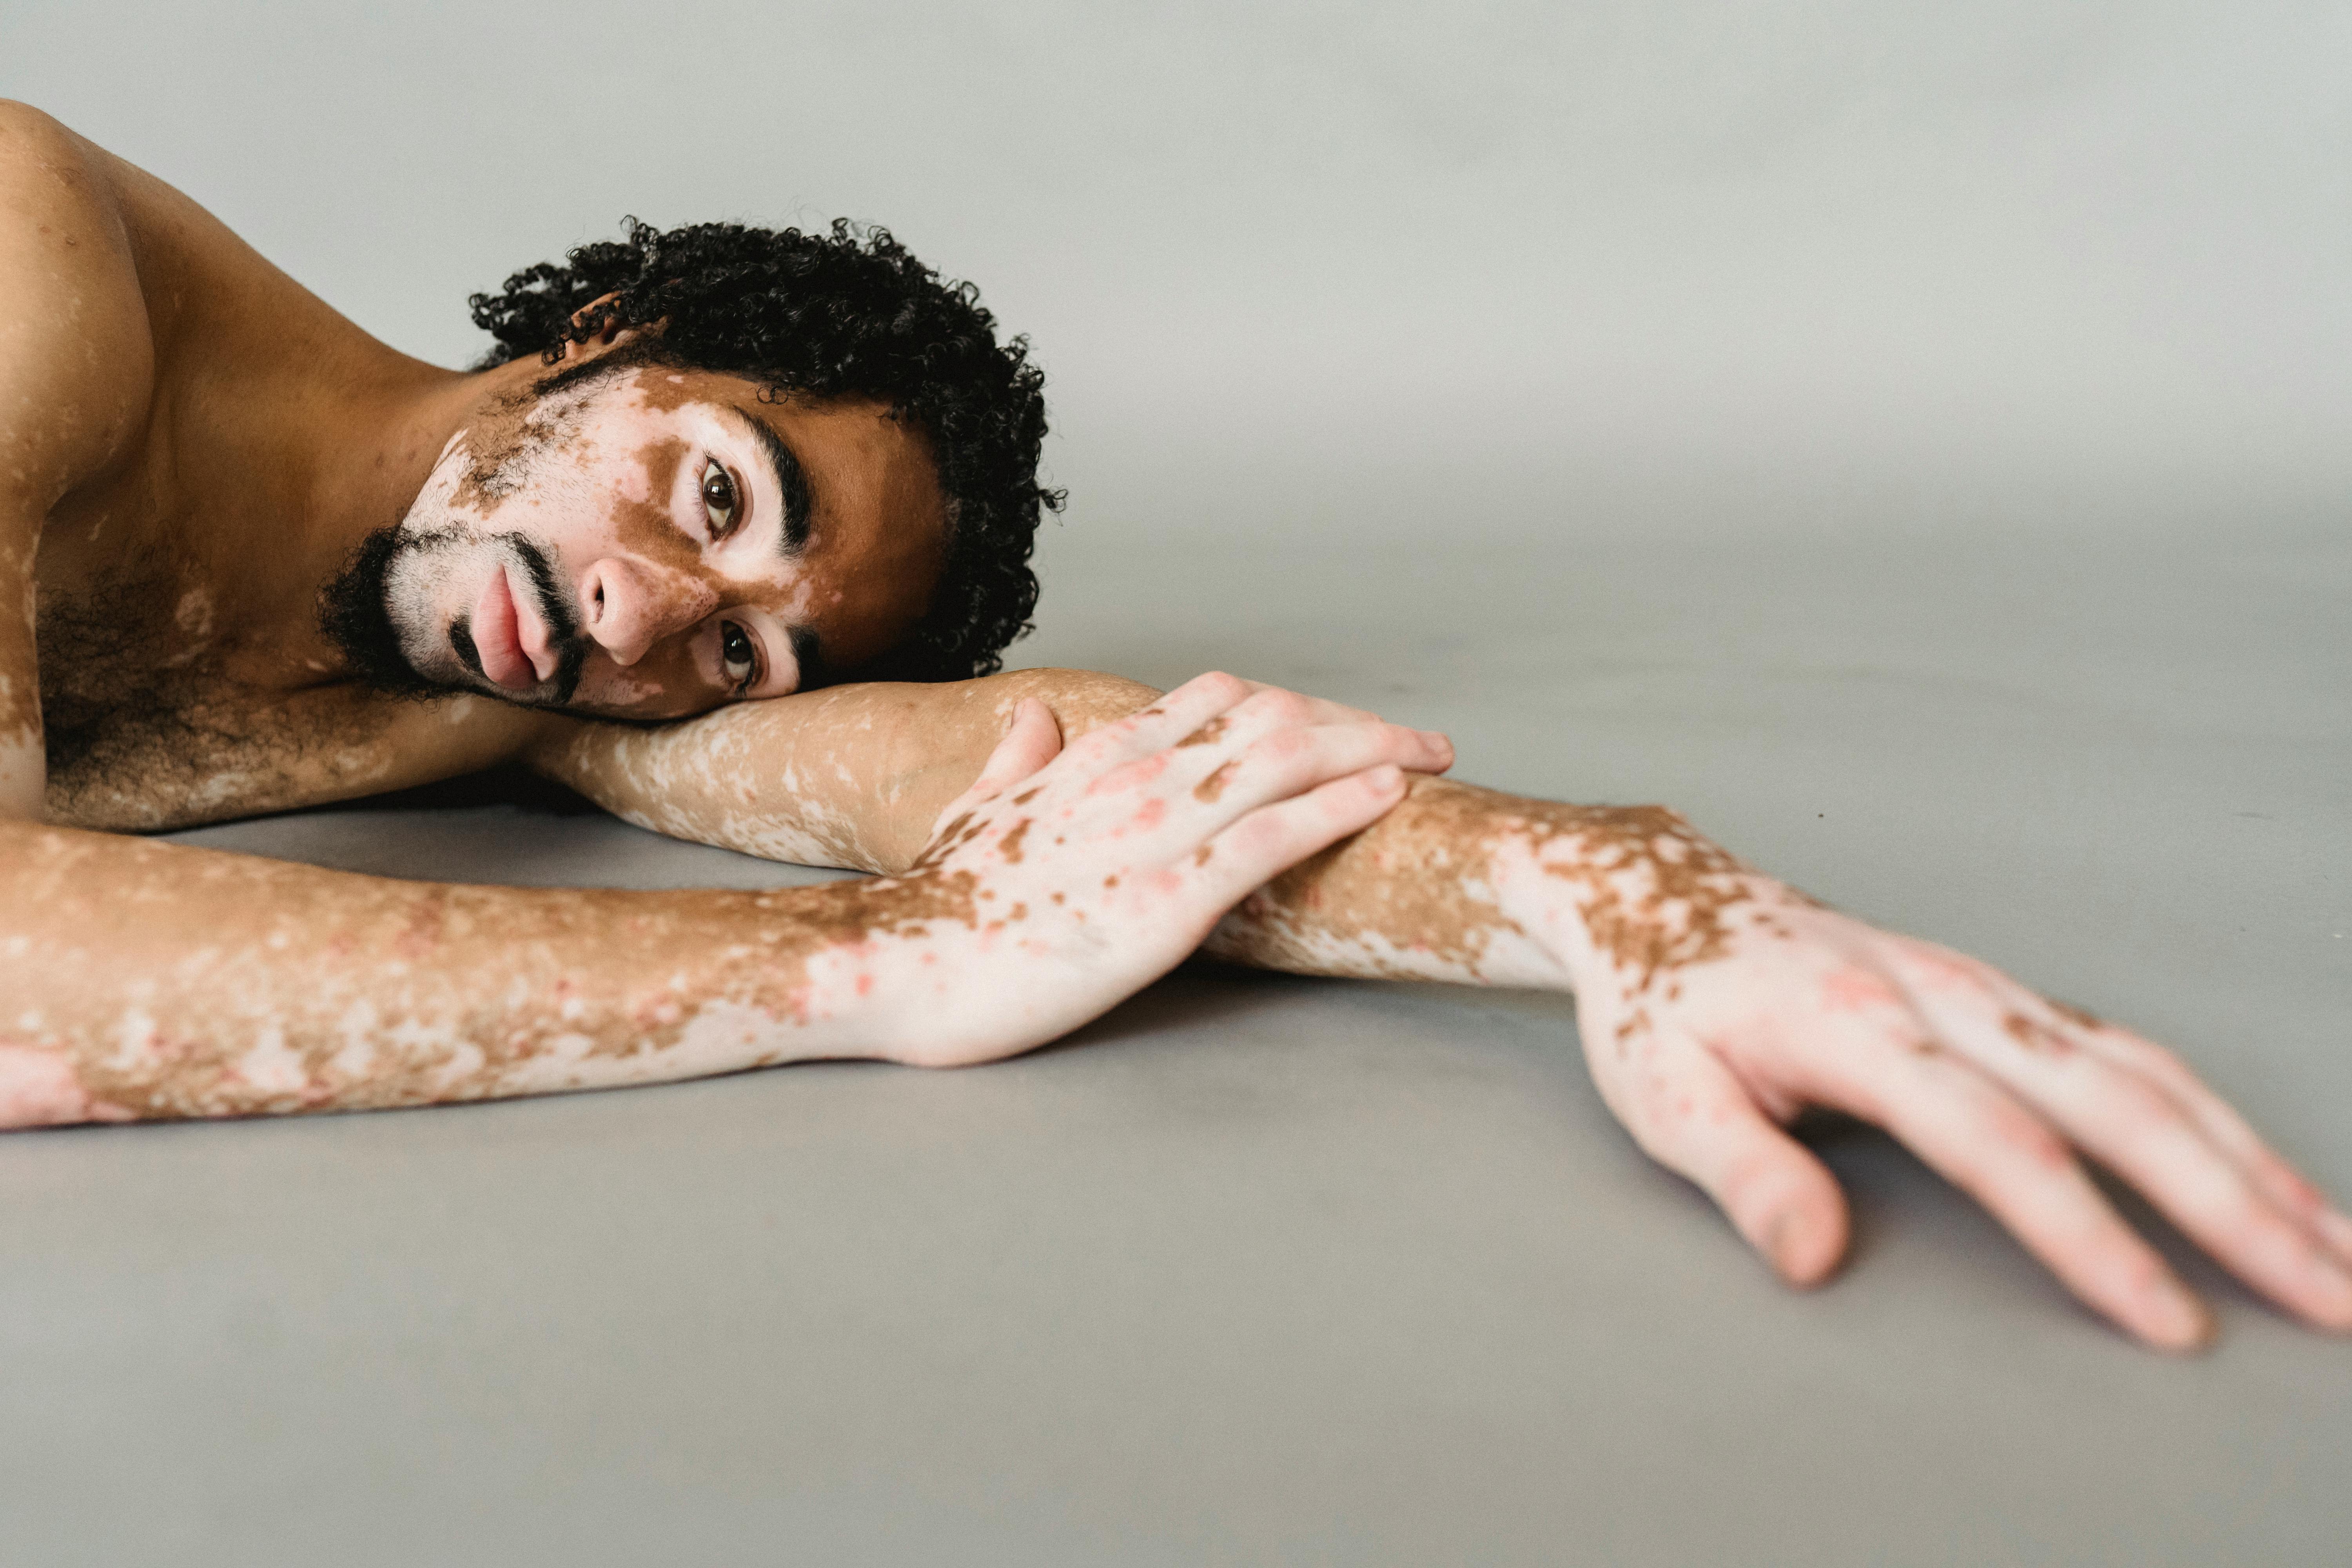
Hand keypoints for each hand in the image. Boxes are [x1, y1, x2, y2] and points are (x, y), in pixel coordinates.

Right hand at [875, 672, 1451, 1066]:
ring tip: (1430, 759)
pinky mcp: (1165, 901)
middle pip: (1274, 717)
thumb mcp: (976, 812)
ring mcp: (1151, 833)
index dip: (1297, 705)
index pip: (1220, 698)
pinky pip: (1270, 838)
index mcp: (1094, 756)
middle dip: (1357, 723)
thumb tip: (1034, 720)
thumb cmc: (937, 902)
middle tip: (1421, 743)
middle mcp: (1132, 776)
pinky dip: (1337, 810)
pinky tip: (1388, 800)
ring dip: (1371, 752)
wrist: (894, 960)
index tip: (1347, 725)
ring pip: (1285, 761)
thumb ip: (1015, 762)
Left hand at [1537, 858, 2351, 1349]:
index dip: (2090, 1238)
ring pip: (2149, 1073)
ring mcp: (1986, 989)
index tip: (2171, 1318)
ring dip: (2255, 1161)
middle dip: (2237, 1205)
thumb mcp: (1664, 1093)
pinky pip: (2130, 1054)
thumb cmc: (1664, 1004)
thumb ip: (1742, 1174)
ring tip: (2344, 1254)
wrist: (1664, 898)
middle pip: (2116, 1104)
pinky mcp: (2004, 996)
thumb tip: (1813, 1260)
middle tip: (2336, 1297)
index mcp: (1860, 1028)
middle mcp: (1946, 997)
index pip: (2001, 1148)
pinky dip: (2214, 1118)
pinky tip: (2271, 1178)